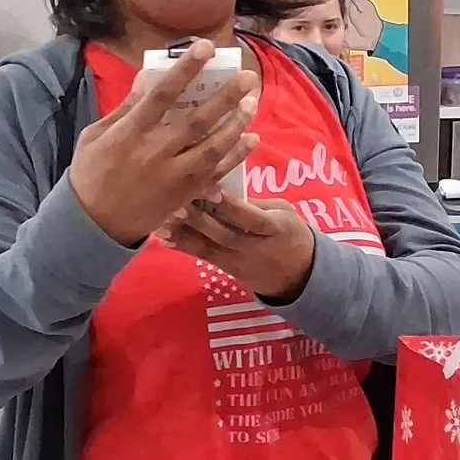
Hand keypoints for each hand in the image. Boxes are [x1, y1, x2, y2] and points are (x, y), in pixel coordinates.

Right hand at [67, 42, 257, 247]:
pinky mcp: (183, 196)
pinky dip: (235, 156)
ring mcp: (172, 178)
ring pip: (212, 148)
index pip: (162, 95)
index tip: (205, 47)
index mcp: (130, 133)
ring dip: (236, 124)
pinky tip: (250, 139)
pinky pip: (216, 174)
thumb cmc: (91, 172)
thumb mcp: (96, 135)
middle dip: (225, 97)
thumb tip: (150, 78)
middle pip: (196, 121)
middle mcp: (154, 154)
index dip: (186, 69)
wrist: (93, 224)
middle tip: (247, 77)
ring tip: (252, 102)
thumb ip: (126, 108)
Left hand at [160, 193, 317, 303]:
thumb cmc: (291, 233)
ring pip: (208, 247)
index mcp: (275, 229)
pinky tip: (162, 236)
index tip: (212, 188)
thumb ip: (257, 202)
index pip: (251, 218)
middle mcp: (253, 248)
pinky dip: (182, 246)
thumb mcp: (284, 212)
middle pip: (224, 234)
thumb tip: (225, 184)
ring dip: (184, 232)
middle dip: (199, 218)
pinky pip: (202, 256)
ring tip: (164, 217)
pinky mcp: (225, 269)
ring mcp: (237, 261)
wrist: (297, 275)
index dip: (231, 205)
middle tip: (178, 201)